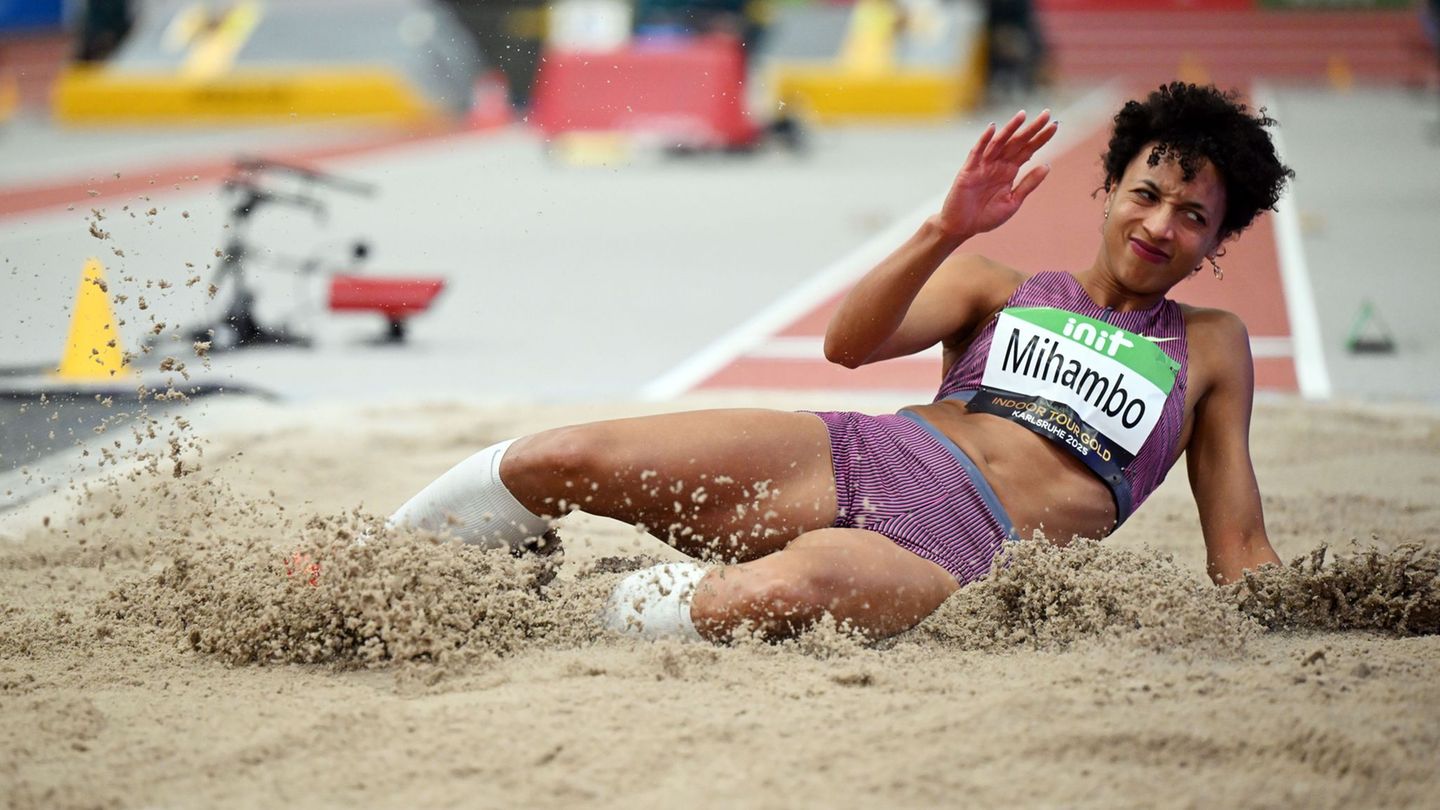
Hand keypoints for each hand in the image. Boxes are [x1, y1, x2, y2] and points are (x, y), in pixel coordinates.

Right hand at [935, 110, 1057, 239]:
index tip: (1055, 125)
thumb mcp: (1012, 202)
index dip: (1041, 138)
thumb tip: (1047, 165)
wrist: (962, 227)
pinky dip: (984, 140)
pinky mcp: (969, 170)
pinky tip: (993, 128)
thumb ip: (1028, 184)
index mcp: (1010, 171)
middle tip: (1046, 113)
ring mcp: (983, 165)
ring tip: (1023, 115)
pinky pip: (977, 152)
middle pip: (1017, 142)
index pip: (1028, 150)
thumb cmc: (986, 216)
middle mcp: (998, 164)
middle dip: (1032, 128)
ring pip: (999, 143)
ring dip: (1010, 129)